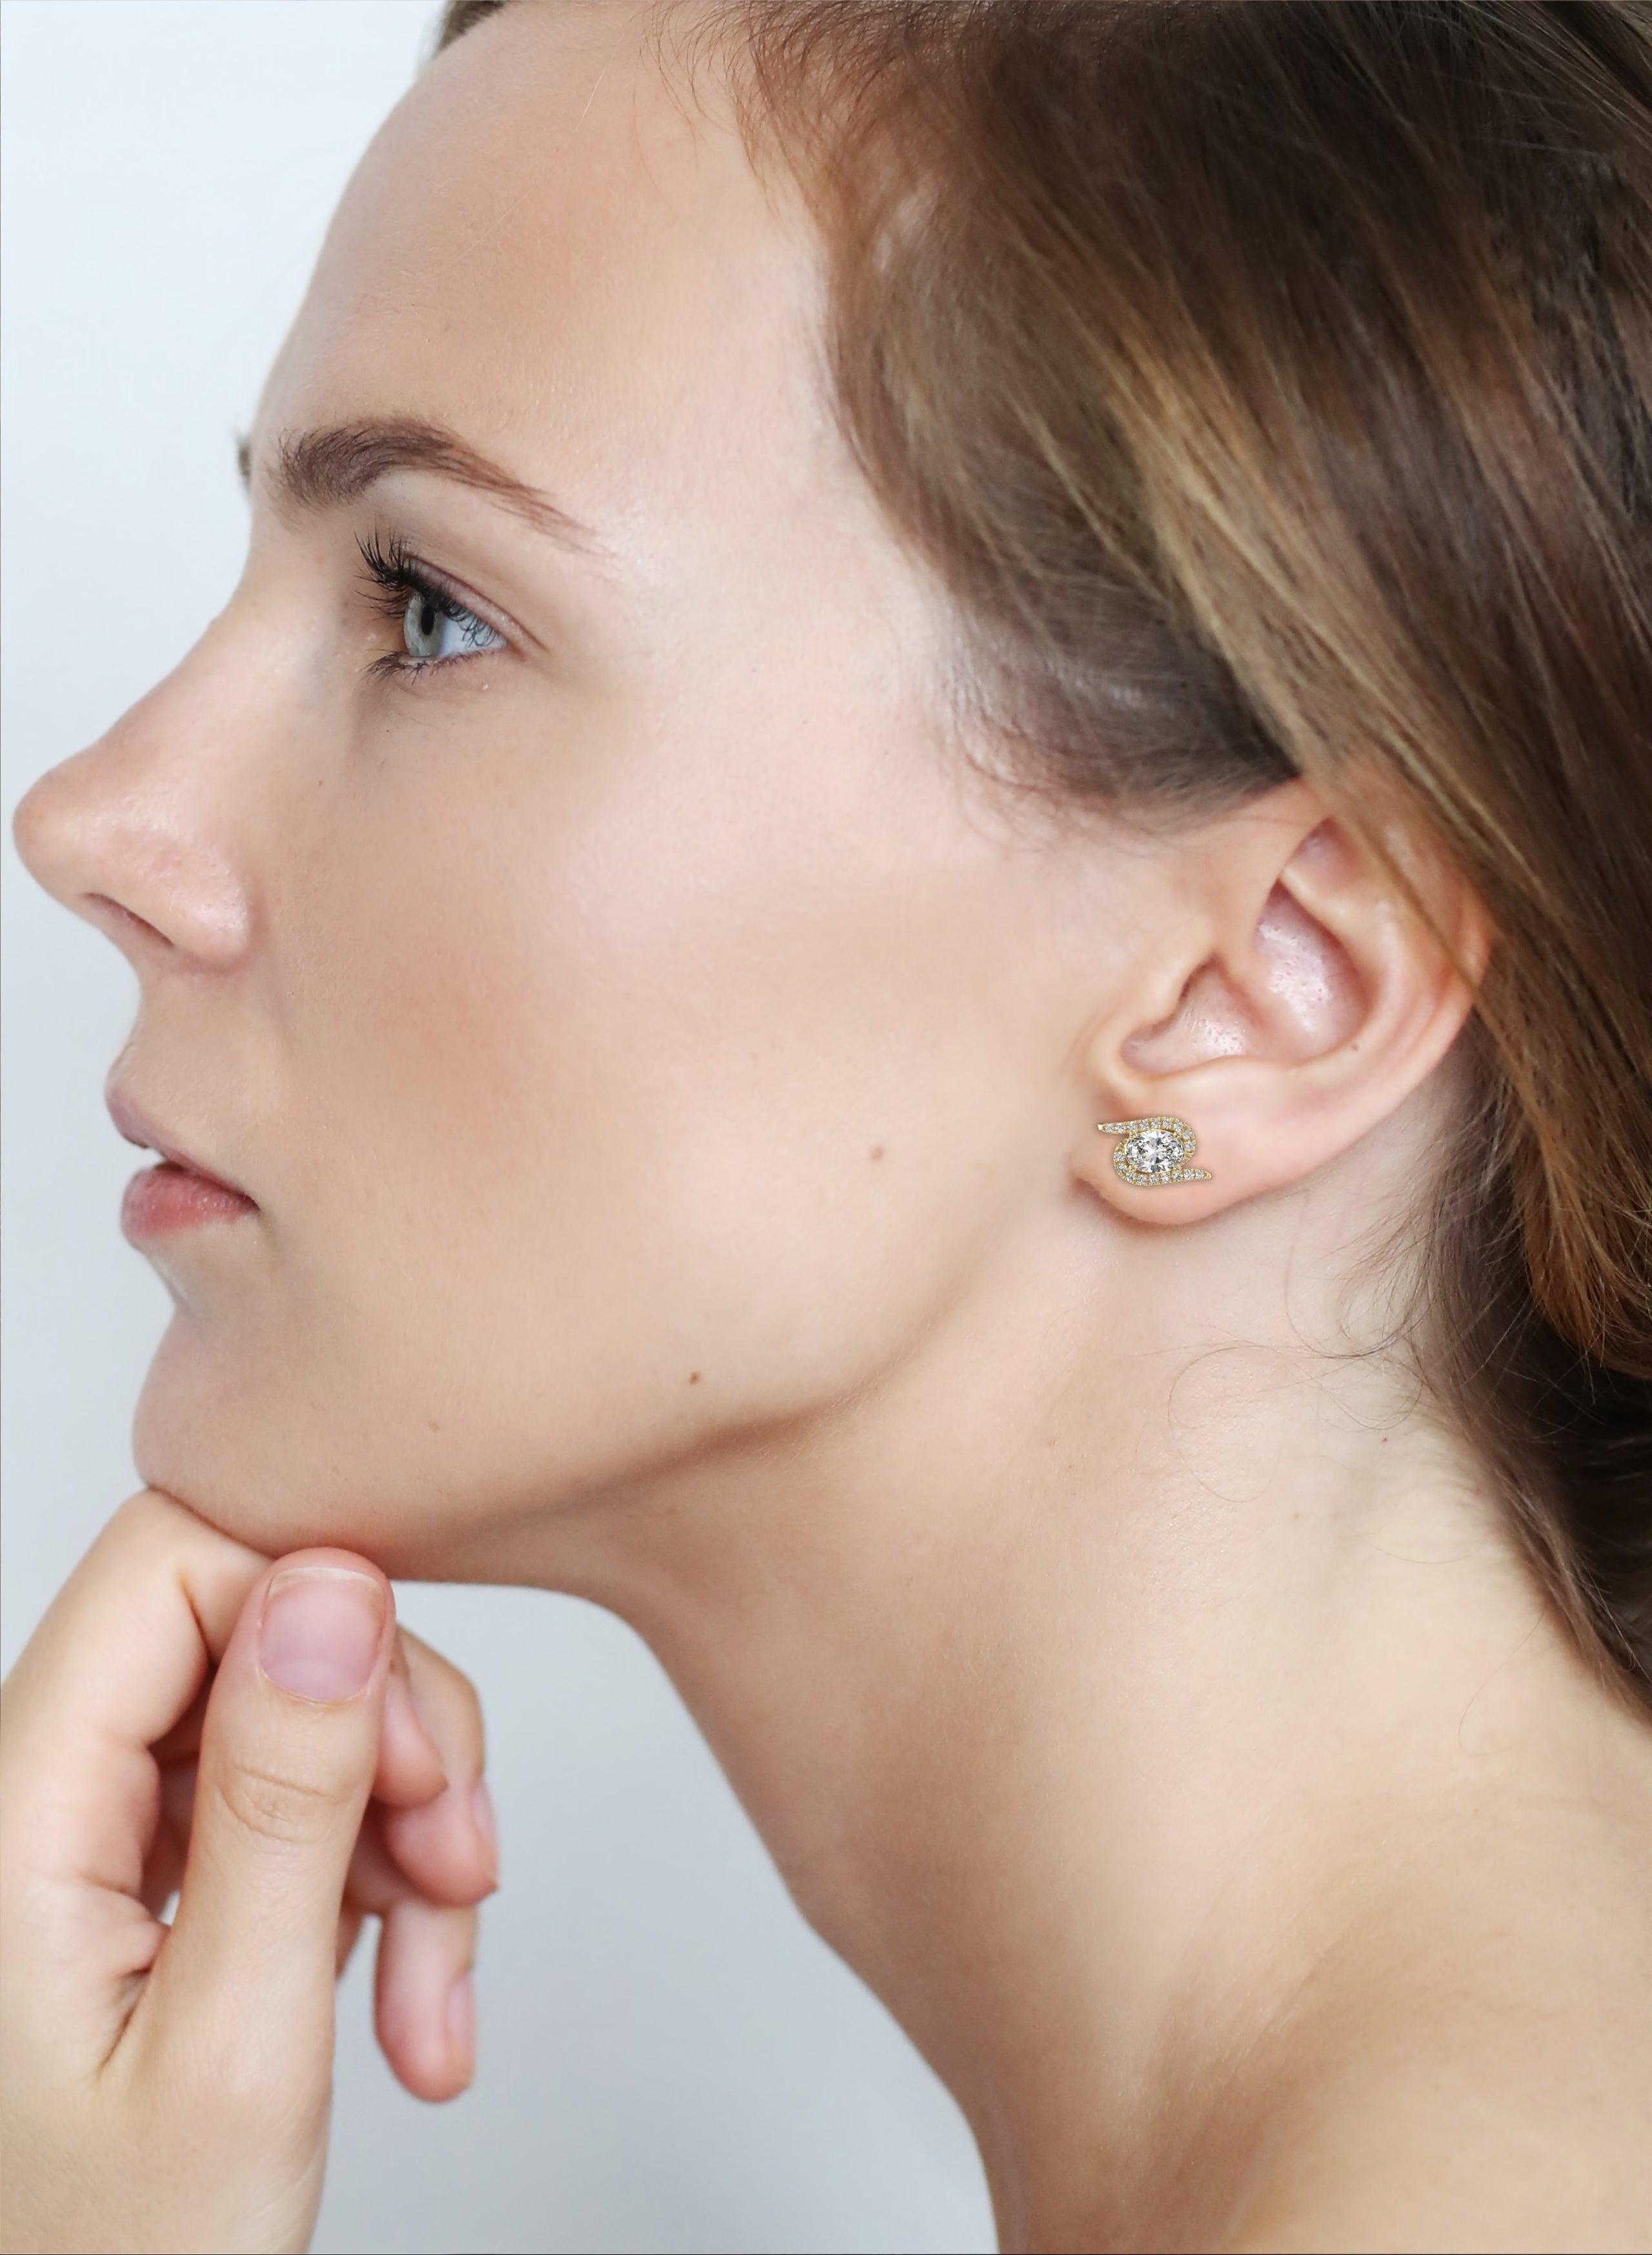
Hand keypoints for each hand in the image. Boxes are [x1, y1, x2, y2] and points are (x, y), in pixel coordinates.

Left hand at [0, 1489, 498, 2253]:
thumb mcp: (229, 2051)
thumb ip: (281, 1803)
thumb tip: (335, 1586)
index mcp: (10, 1818)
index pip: (177, 1559)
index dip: (323, 1616)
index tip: (408, 1754)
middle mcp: (37, 1801)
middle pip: (256, 1633)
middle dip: (391, 1743)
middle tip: (458, 1872)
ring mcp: (95, 1843)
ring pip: (299, 1723)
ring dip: (405, 1839)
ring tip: (435, 1992)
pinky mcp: (153, 1884)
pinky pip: (295, 1811)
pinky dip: (381, 1891)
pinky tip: (406, 2004)